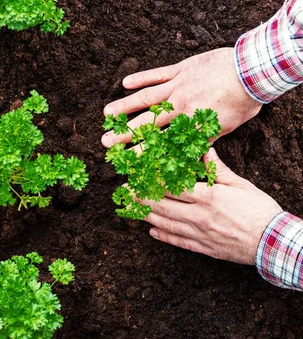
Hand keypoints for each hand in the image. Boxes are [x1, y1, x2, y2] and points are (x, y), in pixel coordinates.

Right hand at [101, 48, 261, 147]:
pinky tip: (125, 83)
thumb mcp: (225, 127)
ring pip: (145, 98)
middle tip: (106, 142)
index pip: (160, 143)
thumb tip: (188, 152)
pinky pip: (156, 74)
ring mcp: (177, 86)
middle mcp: (179, 106)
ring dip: (124, 106)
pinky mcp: (181, 69)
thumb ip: (203, 137)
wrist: (252, 71)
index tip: (127, 162)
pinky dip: (141, 78)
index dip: (142, 153)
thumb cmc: (242, 101)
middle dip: (124, 134)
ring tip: (106, 114)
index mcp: (190, 124)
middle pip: (146, 123)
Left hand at [141, 148, 281, 264]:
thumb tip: (204, 150)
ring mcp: (200, 233)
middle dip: (141, 197)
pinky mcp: (203, 248)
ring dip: (146, 215)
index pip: (173, 187)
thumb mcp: (240, 184)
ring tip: (131, 208)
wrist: (274, 242)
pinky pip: (178, 241)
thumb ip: (217, 169)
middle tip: (124, 191)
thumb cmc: (259, 210)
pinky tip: (151, 230)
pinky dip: (163, 236)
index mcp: (208, 197)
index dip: (153, 181)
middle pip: (162, 205)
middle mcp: (199, 216)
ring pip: (166, 223)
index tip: (138, 174)